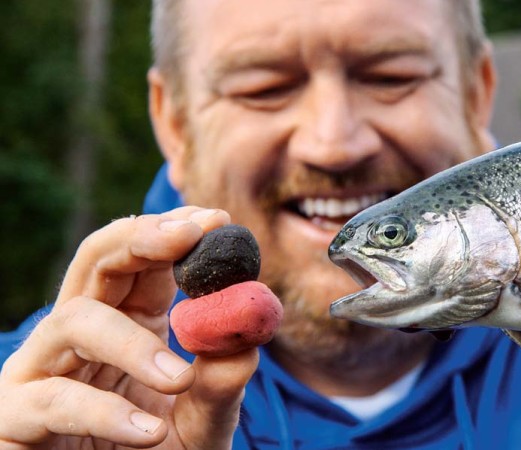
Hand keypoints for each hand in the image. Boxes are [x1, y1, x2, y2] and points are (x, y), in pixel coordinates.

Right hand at [0, 207, 259, 448]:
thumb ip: (222, 383)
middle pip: (95, 260)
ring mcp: (42, 371)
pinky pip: (52, 400)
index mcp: (127, 320)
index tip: (216, 220)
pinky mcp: (15, 418)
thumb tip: (247, 338)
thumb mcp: (202, 421)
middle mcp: (80, 335)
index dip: (174, 231)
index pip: (142, 258)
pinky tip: (149, 432)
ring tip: (180, 378)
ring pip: (72, 321)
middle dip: (140, 239)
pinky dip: (104, 412)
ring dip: (131, 343)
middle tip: (189, 235)